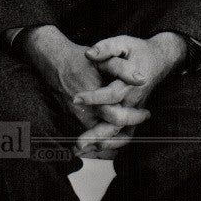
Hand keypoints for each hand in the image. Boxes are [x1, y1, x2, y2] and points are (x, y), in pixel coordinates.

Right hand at [20, 25, 148, 158]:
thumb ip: (123, 69)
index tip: (146, 113)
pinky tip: (113, 137)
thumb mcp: (104, 60)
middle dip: (127, 131)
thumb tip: (142, 79)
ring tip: (131, 130)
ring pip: (98, 140)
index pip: (118, 118)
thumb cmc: (80, 60)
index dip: (134, 117)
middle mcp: (84, 114)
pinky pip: (87, 137)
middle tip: (140, 121)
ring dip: (115, 139)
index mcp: (94, 100)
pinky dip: (101, 140)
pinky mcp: (70, 121)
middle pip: (109, 134)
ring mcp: (75, 119)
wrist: (54, 62)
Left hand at [73, 33, 186, 157]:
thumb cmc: (139, 50)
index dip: (94, 97)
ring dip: (101, 142)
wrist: (159, 59)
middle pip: (116, 121)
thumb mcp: (123, 43)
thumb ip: (106, 47)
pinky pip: (125, 135)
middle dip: (97, 132)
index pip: (113, 94)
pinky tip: (92, 148)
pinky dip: (110, 144)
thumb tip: (89, 54)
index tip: (76, 98)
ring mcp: (135, 109)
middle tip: (78, 141)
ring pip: (120, 132)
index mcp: (131, 82)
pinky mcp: (135, 115)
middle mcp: (134, 99)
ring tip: (80, 148)